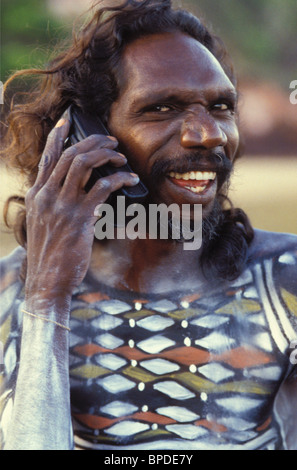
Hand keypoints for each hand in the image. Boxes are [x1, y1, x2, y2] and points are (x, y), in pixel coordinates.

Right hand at [24, 116, 138, 312]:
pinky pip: (102, 187)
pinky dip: (119, 179)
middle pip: (67, 154)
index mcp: (36, 195)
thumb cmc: (50, 255)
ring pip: (82, 163)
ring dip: (105, 155)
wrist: (46, 281)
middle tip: (111, 140)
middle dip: (92, 141)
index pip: (46, 157)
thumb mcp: (44, 224)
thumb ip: (56, 205)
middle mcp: (45, 195)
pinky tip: (130, 180)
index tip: (67, 120)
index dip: (57, 136)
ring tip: (121, 157)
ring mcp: (61, 205)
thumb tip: (86, 193)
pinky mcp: (79, 217)